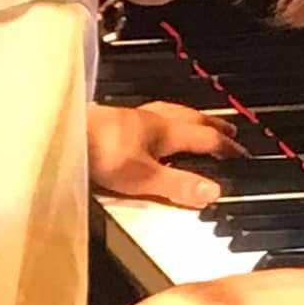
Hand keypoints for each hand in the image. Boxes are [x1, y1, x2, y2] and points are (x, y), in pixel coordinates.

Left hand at [88, 101, 243, 207]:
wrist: (62, 136)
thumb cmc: (98, 152)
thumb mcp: (144, 177)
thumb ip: (178, 184)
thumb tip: (213, 192)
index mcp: (164, 131)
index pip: (204, 138)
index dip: (225, 148)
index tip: (241, 154)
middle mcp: (150, 120)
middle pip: (189, 119)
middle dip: (211, 126)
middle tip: (227, 131)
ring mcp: (130, 118)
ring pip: (168, 112)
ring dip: (187, 117)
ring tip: (195, 121)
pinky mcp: (111, 120)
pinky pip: (147, 115)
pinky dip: (160, 118)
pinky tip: (150, 125)